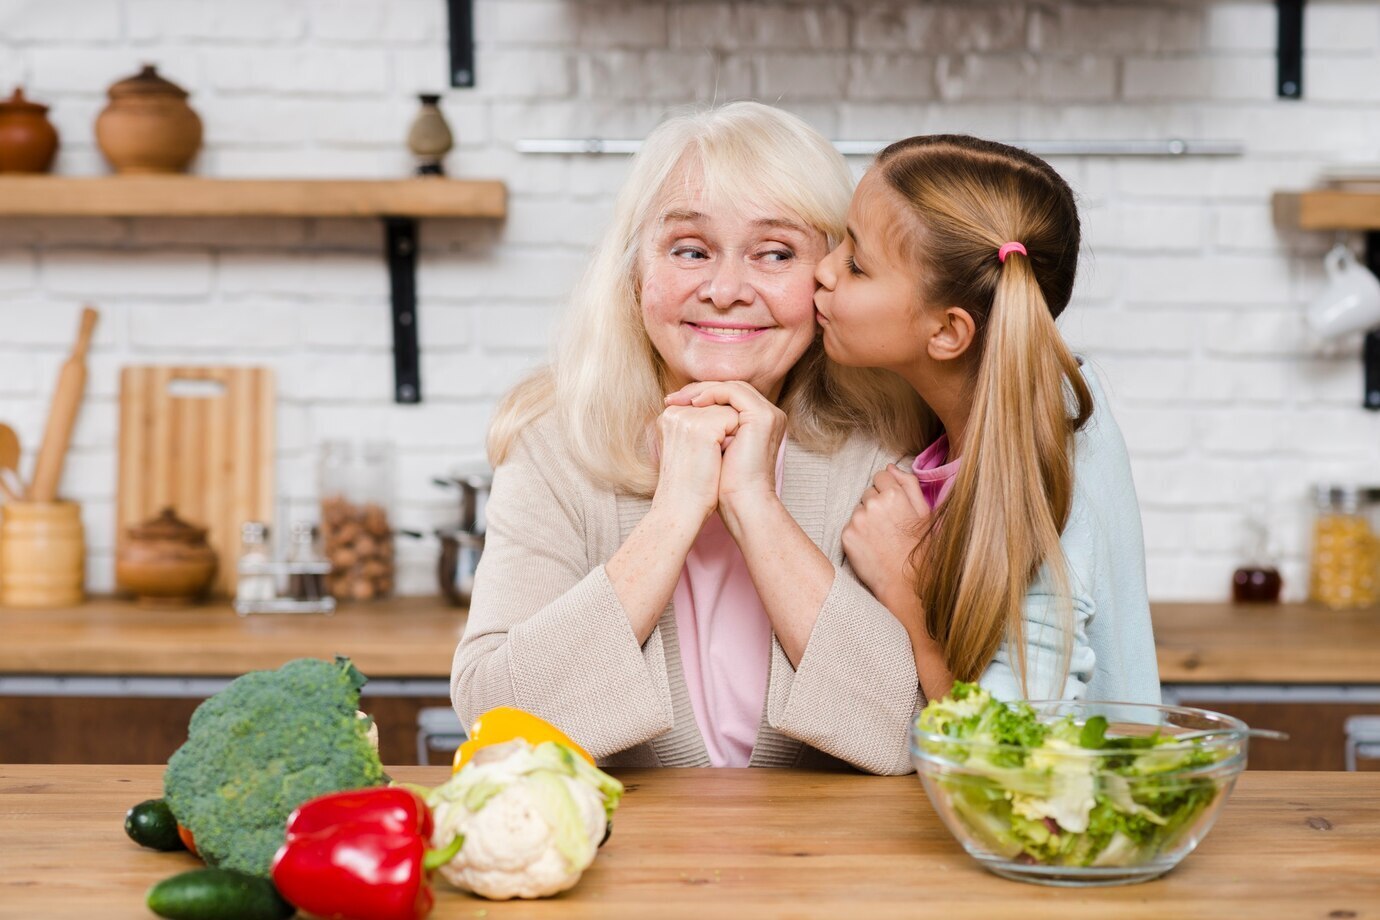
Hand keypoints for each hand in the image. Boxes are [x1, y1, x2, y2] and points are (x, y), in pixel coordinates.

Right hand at [652, 402, 739, 523]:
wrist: (681, 511)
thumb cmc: (688, 485)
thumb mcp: (689, 447)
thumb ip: (700, 424)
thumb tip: (726, 413)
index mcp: (669, 415)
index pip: (708, 404)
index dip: (717, 428)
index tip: (703, 454)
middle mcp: (675, 411)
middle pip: (719, 405)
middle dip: (725, 429)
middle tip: (707, 459)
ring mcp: (688, 417)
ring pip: (729, 411)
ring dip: (731, 434)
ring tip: (711, 459)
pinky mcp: (703, 427)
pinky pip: (735, 420)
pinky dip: (735, 439)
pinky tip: (720, 458)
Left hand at [665, 381, 785, 516]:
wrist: (742, 502)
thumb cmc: (725, 483)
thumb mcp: (715, 447)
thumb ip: (709, 426)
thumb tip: (681, 409)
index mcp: (760, 422)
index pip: (730, 397)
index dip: (702, 396)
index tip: (675, 402)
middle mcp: (769, 414)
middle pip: (730, 388)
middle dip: (699, 390)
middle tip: (673, 397)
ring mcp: (769, 414)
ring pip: (732, 387)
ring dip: (702, 390)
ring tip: (679, 400)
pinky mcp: (762, 417)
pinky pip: (734, 393)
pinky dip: (712, 394)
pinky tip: (694, 404)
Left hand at [843, 465, 931, 624]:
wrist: (905, 583)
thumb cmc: (919, 548)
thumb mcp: (924, 513)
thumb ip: (908, 484)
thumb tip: (890, 467)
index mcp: (894, 494)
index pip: (881, 476)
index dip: (888, 492)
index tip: (894, 508)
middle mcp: (872, 503)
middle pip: (868, 493)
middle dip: (876, 505)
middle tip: (890, 527)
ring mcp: (857, 519)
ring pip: (858, 510)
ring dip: (866, 519)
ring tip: (882, 538)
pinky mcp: (846, 535)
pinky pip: (850, 526)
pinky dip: (858, 534)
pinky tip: (872, 546)